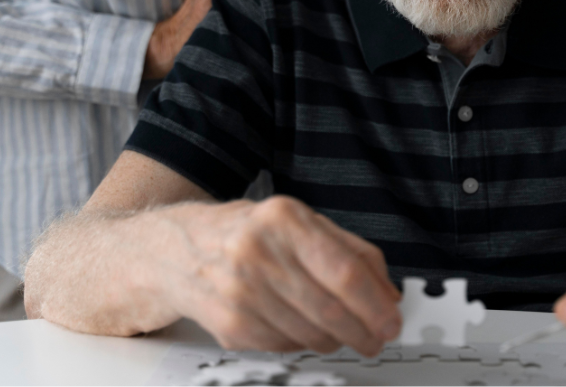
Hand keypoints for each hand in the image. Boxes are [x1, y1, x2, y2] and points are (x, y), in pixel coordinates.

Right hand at [151, 196, 401, 354]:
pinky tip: (297, 327)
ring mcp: (240, 291)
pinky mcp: (229, 324)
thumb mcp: (298, 223)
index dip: (376, 303)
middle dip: (364, 331)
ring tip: (338, 332)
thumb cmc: (246, 234)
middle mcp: (258, 251)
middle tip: (377, 338)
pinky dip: (301, 343)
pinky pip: (285, 346)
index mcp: (283, 218)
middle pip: (330, 309)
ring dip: (335, 340)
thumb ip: (348, 250)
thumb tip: (388, 293)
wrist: (173, 251)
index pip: (344, 270)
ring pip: (310, 334)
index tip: (392, 320)